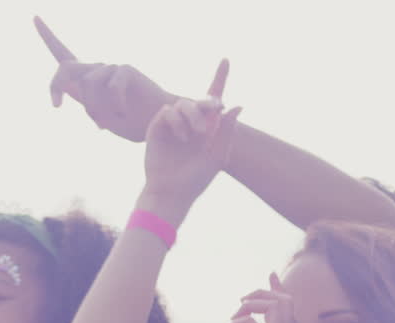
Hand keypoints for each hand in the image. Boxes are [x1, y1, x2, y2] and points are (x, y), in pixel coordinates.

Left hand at [36, 16, 175, 141]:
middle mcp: (98, 70)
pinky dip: (114, 104)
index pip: (64, 55)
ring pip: (87, 83)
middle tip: (56, 105)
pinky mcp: (126, 70)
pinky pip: (110, 87)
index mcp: (88, 81)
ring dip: (91, 106)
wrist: (161, 126)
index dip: (48, 36)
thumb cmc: (133, 124)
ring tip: (105, 122)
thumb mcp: (102, 115)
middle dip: (56, 84)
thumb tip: (66, 86)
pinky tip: (122, 114)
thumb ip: (85, 101)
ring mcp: (112, 68)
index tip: (35, 17)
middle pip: (66, 67)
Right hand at [140, 61, 238, 216]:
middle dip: (206, 104)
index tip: (226, 59)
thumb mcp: (218, 155)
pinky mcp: (157, 126)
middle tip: (212, 114)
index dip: (220, 78)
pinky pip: (168, 110)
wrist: (172, 191)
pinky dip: (177, 121)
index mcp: (209, 128)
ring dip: (192, 116)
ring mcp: (173, 124)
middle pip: (200, 100)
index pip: (214, 99)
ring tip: (194, 135)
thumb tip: (237, 105)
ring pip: (183, 103)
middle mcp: (191, 123)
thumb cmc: (197, 179)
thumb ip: (227, 130)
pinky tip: (180, 137)